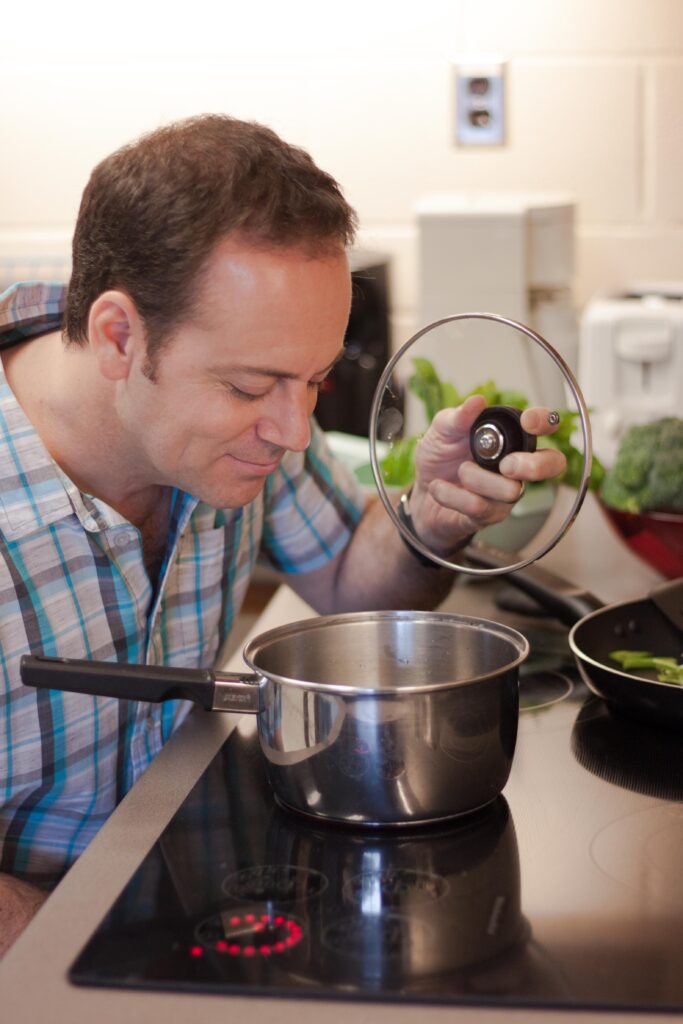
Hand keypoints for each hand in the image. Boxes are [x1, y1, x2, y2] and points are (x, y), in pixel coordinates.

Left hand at [408, 394, 566, 553]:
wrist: (419, 494)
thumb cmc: (439, 459)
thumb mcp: (441, 432)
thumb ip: (457, 418)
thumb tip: (476, 401)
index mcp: (509, 436)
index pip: (545, 426)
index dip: (544, 422)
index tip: (527, 421)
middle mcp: (516, 464)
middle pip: (553, 463)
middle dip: (534, 465)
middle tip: (506, 465)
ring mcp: (506, 492)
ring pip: (512, 491)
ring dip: (476, 479)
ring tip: (458, 471)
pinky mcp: (490, 515)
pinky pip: (480, 507)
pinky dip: (452, 495)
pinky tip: (439, 489)